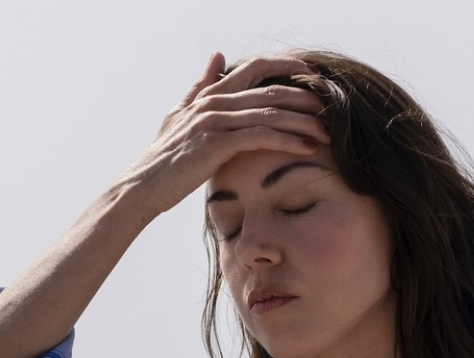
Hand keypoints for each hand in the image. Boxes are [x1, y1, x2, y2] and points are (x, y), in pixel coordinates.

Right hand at [117, 53, 332, 219]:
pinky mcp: (217, 144)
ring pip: (270, 112)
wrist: (143, 186)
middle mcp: (214, 101)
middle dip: (305, 96)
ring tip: (327, 131)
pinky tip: (308, 148)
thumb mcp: (180, 114)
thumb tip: (218, 56)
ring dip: (303, 121)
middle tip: (330, 106)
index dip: (286, 66)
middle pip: (270, 89)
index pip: (256, 67)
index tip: (312, 74)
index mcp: (211, 93)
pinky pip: (261, 136)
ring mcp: (215, 121)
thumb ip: (201, 86)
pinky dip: (288, 140)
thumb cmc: (165, 157)